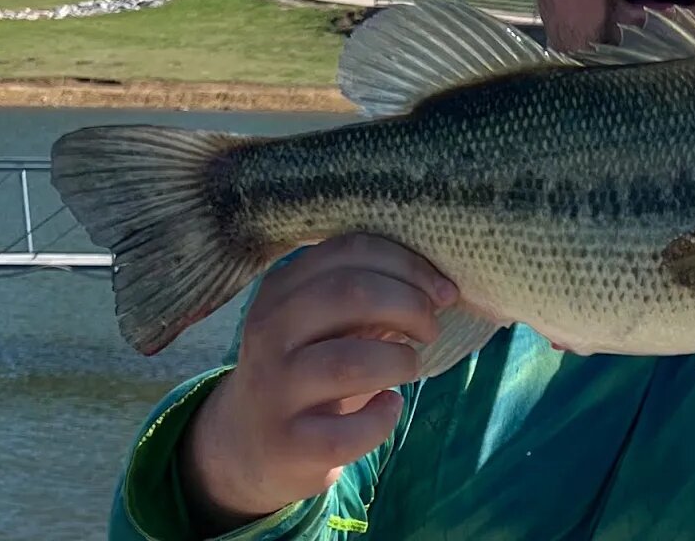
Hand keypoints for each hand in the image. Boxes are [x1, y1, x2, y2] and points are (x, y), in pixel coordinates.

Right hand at [178, 234, 458, 533]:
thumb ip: (368, 294)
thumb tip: (439, 287)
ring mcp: (273, 389)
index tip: (443, 291)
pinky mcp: (288, 443)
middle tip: (431, 329)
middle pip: (352, 293)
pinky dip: (384, 417)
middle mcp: (269, 332)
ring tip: (408, 367)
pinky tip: (388, 407)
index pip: (350, 250)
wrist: (251, 444)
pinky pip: (350, 430)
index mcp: (280, 289)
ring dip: (400, 361)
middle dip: (411, 306)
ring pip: (351, 362)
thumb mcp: (324, 322)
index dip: (409, 265)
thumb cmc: (309, 367)